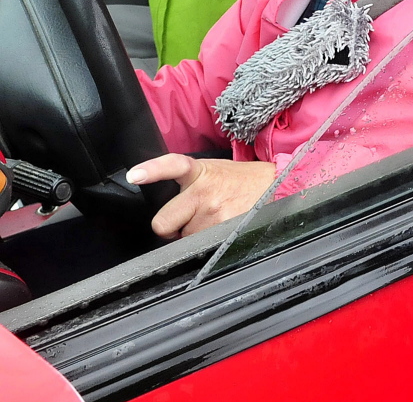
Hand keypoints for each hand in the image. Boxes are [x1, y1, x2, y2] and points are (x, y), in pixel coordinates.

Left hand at [126, 154, 276, 238]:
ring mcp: (214, 213)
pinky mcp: (225, 230)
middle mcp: (204, 191)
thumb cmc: (240, 181)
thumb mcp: (213, 171)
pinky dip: (206, 246)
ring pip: (184, 240)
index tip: (135, 175)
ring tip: (216, 221)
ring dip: (195, 235)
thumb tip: (166, 214)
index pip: (173, 165)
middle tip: (188, 220)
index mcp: (200, 172)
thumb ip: (188, 185)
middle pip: (164, 223)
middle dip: (172, 227)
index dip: (153, 170)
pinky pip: (201, 248)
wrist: (276, 186)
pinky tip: (219, 233)